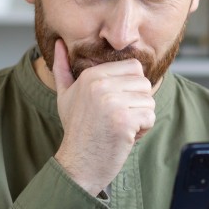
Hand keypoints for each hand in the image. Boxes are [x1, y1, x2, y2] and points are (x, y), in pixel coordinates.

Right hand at [52, 38, 155, 195]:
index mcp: (91, 75)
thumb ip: (62, 68)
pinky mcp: (123, 120)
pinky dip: (142, 131)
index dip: (131, 88)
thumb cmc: (77, 129)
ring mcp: (112, 102)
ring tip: (118, 128)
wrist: (78, 164)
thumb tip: (59, 44)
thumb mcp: (66, 95)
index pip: (135, 67)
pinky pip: (150, 117)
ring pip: (149, 101)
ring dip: (140, 118)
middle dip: (137, 103)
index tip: (114, 105)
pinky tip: (123, 137)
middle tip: (117, 119)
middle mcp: (101, 85)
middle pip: (145, 84)